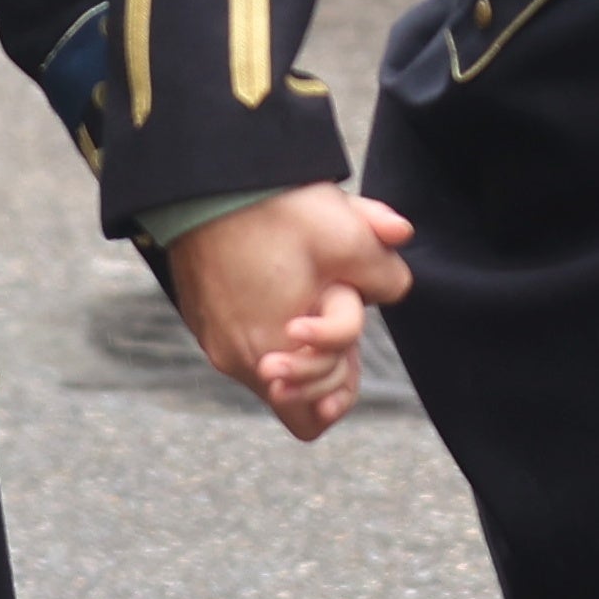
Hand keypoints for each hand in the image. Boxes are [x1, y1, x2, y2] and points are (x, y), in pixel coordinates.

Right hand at [163, 183, 415, 438]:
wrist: (208, 182)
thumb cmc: (278, 212)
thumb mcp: (351, 237)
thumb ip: (386, 274)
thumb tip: (395, 286)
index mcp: (275, 353)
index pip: (320, 416)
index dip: (346, 369)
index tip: (335, 313)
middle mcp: (239, 358)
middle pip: (297, 399)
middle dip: (324, 360)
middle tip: (327, 302)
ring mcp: (216, 341)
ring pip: (273, 368)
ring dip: (296, 340)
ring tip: (304, 285)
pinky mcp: (203, 320)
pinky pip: (246, 343)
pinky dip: (269, 323)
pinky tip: (277, 277)